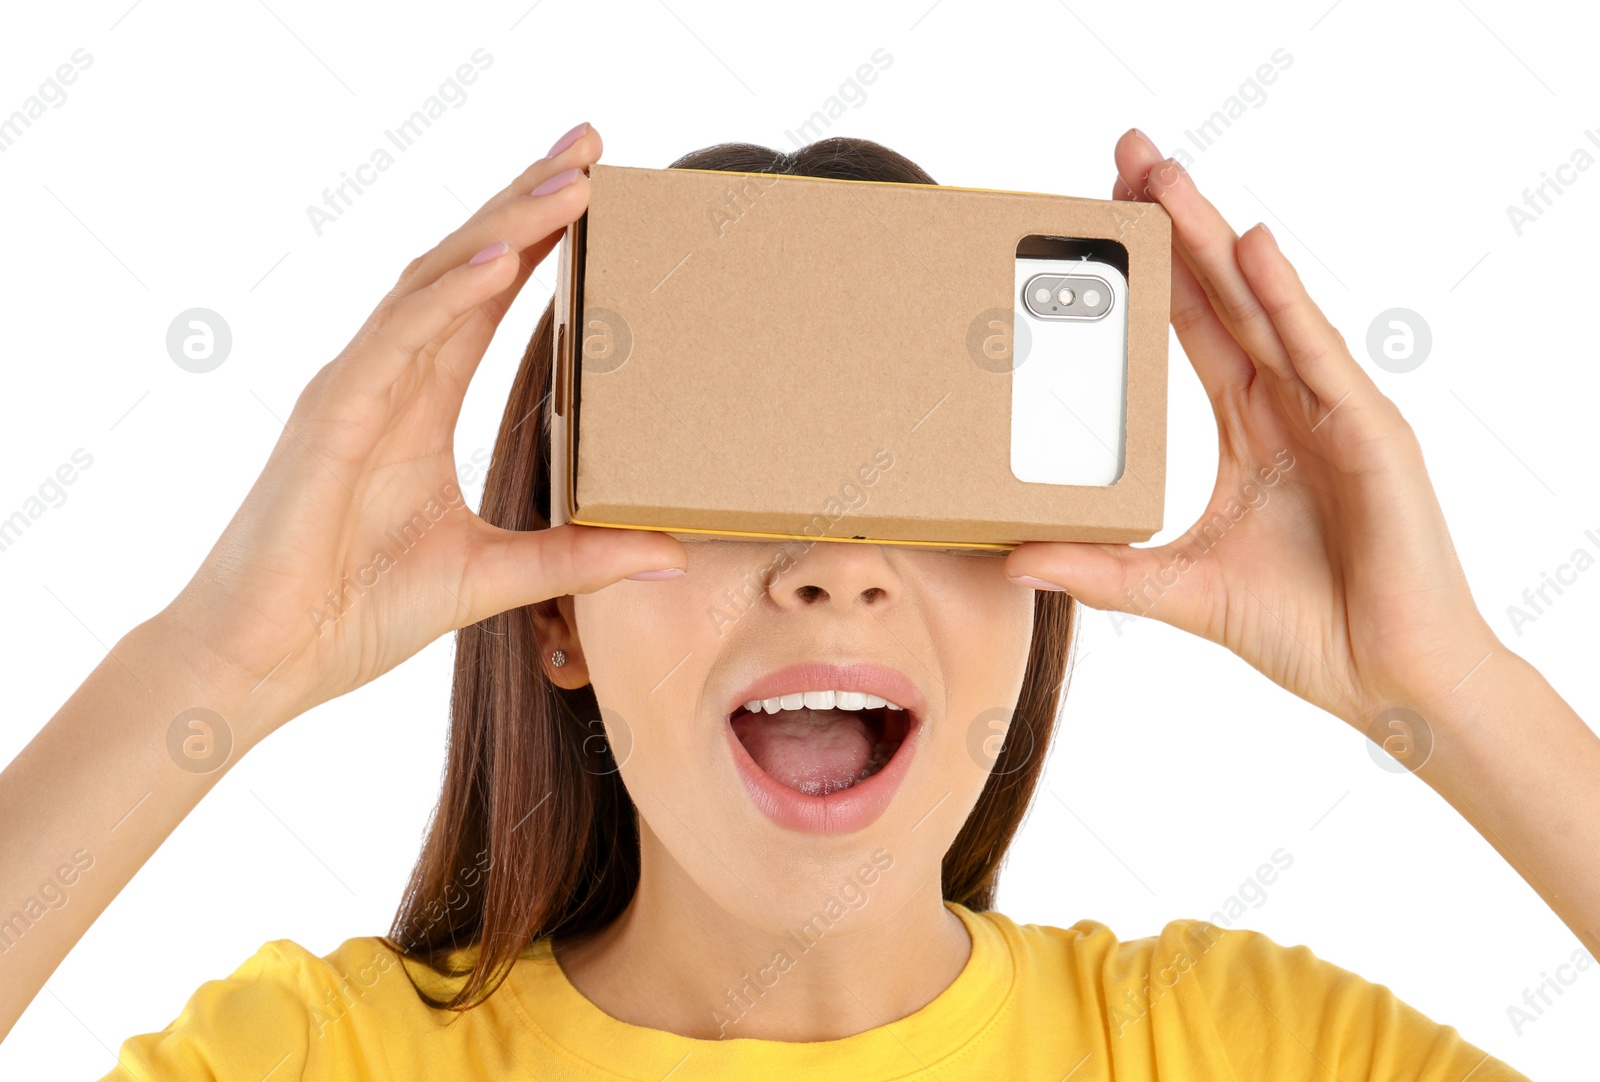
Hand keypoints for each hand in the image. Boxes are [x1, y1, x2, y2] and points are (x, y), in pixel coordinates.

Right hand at [159, 123, 686, 734]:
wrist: (265, 663)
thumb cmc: (355, 613)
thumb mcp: (493, 577)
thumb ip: (577, 558)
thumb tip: (669, 554)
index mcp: (417, 405)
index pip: (485, 302)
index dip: (536, 243)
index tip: (594, 192)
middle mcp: (386, 379)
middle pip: (464, 267)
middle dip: (526, 202)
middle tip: (592, 145)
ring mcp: (354, 389)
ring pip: (434, 283)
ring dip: (504, 227)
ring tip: (572, 181)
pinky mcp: (329, 418)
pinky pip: (397, 339)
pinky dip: (448, 294)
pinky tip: (501, 256)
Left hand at [1005, 129, 1497, 728]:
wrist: (1388, 680)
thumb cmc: (1306, 629)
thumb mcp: (1178, 588)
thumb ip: (1100, 570)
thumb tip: (1012, 559)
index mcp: (1253, 428)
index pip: (1193, 326)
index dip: (1152, 271)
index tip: (1105, 215)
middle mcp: (1292, 405)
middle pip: (1224, 295)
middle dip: (1176, 224)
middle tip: (1125, 154)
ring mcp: (1333, 412)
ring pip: (1264, 306)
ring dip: (1214, 239)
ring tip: (1165, 176)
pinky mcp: (1370, 435)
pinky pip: (1318, 355)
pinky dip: (1285, 298)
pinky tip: (1250, 248)